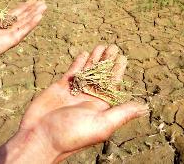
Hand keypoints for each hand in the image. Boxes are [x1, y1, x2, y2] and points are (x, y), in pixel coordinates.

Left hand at [0, 0, 46, 72]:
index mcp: (1, 22)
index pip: (16, 13)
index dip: (25, 6)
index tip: (33, 0)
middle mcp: (8, 28)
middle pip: (24, 17)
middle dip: (33, 10)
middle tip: (43, 3)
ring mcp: (10, 34)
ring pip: (26, 23)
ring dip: (35, 15)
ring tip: (44, 7)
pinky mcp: (11, 40)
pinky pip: (24, 30)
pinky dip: (32, 24)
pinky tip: (39, 16)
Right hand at [0, 45, 148, 162]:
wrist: (39, 137)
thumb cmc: (71, 135)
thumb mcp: (101, 124)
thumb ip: (122, 113)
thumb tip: (144, 107)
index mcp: (100, 106)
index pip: (112, 85)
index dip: (118, 71)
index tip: (123, 58)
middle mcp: (88, 97)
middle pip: (101, 75)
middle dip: (107, 61)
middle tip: (114, 47)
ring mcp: (74, 92)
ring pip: (87, 71)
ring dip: (94, 59)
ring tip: (101, 46)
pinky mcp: (60, 87)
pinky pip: (72, 72)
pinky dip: (78, 62)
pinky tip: (83, 53)